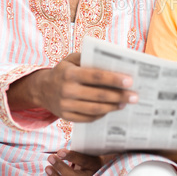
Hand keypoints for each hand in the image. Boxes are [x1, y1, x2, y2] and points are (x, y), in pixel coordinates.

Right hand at [8, 53, 137, 121]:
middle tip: (135, 96)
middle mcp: (67, 90)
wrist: (41, 89)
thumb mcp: (72, 59)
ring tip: (125, 103)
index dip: (114, 79)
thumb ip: (89, 58)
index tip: (130, 81)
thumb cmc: (64, 71)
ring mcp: (66, 106)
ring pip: (95, 109)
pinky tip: (111, 109)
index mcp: (70, 74)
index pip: (96, 76)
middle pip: (99, 95)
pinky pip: (88, 118)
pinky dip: (102, 114)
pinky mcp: (67, 117)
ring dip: (113, 107)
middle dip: (119, 96)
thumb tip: (113, 61)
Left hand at [45, 148, 108, 174]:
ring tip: (47, 167)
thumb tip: (72, 134)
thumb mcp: (91, 151)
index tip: (60, 151)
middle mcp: (89, 174)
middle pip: (74, 174)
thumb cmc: (92, 156)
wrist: (95, 168)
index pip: (84, 160)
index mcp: (95, 163)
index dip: (72, 156)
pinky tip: (50, 171)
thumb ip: (83, 148)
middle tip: (50, 157)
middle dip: (61, 166)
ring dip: (55, 174)